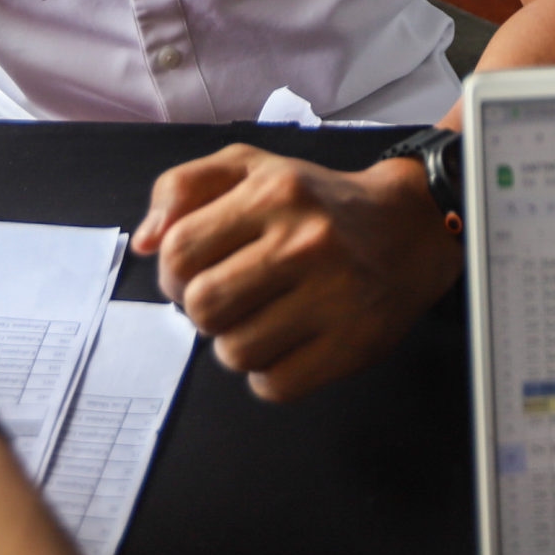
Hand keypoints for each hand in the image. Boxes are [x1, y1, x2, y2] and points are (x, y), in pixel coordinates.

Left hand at [132, 146, 459, 401]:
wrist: (410, 226)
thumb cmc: (316, 201)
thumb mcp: (250, 168)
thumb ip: (184, 189)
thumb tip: (144, 243)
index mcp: (273, 193)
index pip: (179, 250)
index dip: (173, 271)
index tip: (196, 271)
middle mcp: (303, 242)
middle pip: (202, 307)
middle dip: (202, 310)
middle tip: (228, 298)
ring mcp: (333, 296)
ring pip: (235, 353)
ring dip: (237, 343)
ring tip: (262, 318)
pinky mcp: (353, 345)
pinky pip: (274, 386)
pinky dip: (269, 374)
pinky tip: (288, 343)